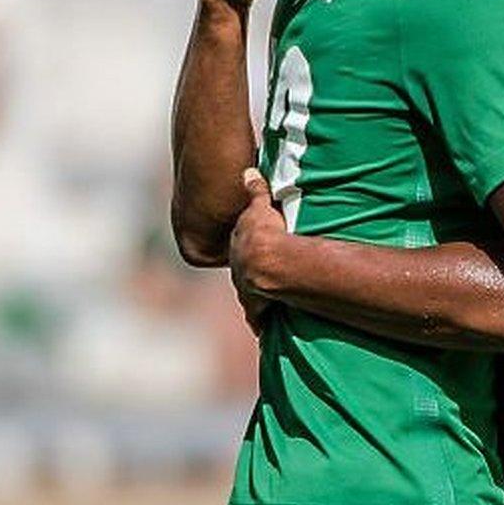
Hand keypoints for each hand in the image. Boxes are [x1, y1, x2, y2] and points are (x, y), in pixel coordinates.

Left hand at [229, 168, 287, 332]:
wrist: (267, 261)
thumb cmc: (266, 233)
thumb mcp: (260, 207)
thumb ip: (254, 190)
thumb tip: (247, 172)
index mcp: (238, 244)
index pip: (240, 246)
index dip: (245, 248)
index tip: (250, 251)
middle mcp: (237, 268)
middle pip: (240, 271)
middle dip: (246, 274)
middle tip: (255, 278)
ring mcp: (244, 286)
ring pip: (246, 295)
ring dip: (252, 301)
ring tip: (260, 307)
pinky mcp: (256, 304)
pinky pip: (257, 316)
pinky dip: (260, 322)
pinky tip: (262, 332)